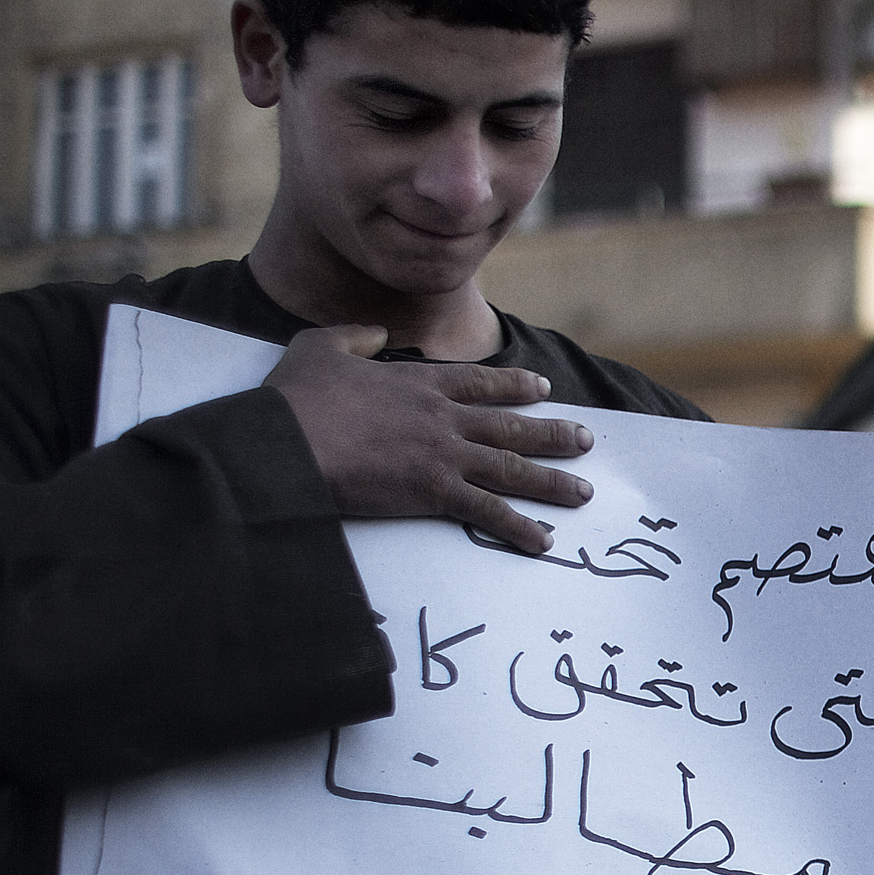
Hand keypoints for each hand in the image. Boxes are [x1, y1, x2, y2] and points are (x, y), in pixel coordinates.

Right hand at [264, 324, 592, 554]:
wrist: (288, 440)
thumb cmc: (297, 399)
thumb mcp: (320, 347)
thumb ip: (353, 337)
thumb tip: (376, 334)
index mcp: (419, 382)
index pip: (480, 383)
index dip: (514, 385)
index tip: (543, 388)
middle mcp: (442, 416)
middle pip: (510, 425)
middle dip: (552, 433)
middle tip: (585, 440)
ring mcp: (443, 454)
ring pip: (511, 468)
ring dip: (551, 482)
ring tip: (584, 491)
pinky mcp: (434, 491)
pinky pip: (487, 512)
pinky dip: (518, 528)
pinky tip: (543, 540)